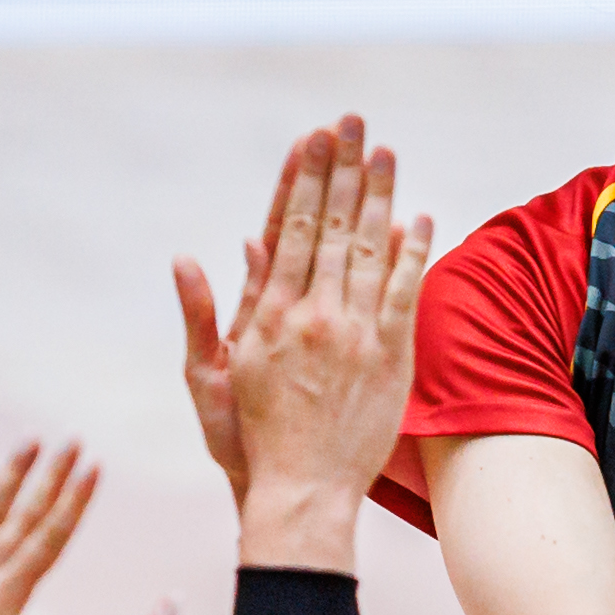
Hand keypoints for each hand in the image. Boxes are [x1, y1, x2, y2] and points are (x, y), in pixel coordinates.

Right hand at [173, 117, 435, 565]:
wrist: (300, 491)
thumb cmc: (249, 437)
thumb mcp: (210, 376)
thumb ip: (206, 314)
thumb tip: (195, 257)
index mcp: (268, 314)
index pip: (287, 230)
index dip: (301, 181)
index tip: (311, 139)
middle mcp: (311, 315)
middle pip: (329, 227)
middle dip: (341, 170)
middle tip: (351, 122)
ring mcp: (354, 335)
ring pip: (369, 250)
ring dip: (378, 197)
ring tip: (386, 152)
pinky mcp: (390, 358)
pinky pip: (404, 296)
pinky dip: (412, 255)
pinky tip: (419, 218)